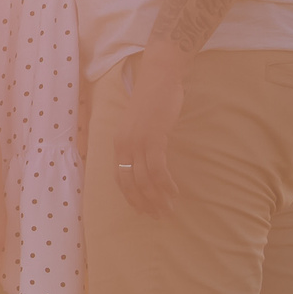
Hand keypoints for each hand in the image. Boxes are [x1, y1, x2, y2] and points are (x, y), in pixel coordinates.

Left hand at [113, 44, 189, 215]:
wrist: (159, 77)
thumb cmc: (152, 100)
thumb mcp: (138, 124)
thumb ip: (138, 142)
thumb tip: (146, 161)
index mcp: (118, 143)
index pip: (120, 178)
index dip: (130, 197)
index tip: (141, 210)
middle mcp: (124, 145)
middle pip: (131, 183)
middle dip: (144, 203)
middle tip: (156, 216)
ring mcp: (138, 142)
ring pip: (144, 179)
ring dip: (157, 198)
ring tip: (168, 209)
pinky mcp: (153, 138)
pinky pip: (158, 168)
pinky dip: (165, 183)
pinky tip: (174, 192)